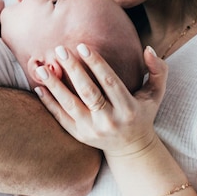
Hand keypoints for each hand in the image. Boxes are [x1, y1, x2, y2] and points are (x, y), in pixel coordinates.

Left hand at [35, 45, 167, 157]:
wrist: (132, 149)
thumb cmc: (143, 113)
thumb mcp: (156, 93)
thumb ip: (158, 70)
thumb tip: (148, 48)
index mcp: (128, 108)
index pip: (109, 82)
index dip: (96, 63)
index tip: (82, 46)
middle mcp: (110, 121)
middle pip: (88, 92)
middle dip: (73, 69)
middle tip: (59, 49)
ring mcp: (92, 130)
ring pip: (70, 105)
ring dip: (54, 85)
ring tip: (41, 67)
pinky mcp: (79, 136)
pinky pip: (60, 117)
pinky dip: (48, 102)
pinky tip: (38, 86)